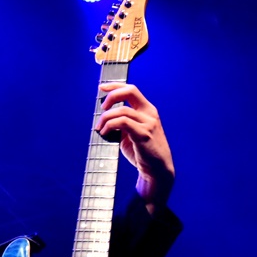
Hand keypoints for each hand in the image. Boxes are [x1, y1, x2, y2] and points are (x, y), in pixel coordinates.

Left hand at [97, 82, 174, 210]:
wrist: (156, 170)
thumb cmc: (142, 152)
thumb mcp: (130, 134)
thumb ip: (121, 124)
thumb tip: (103, 118)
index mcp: (147, 110)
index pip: (131, 90)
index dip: (115, 86)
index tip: (101, 87)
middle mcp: (149, 113)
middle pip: (130, 91)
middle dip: (112, 95)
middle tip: (102, 108)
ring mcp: (148, 123)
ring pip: (122, 110)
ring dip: (106, 118)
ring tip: (99, 128)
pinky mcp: (143, 134)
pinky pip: (122, 123)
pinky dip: (110, 125)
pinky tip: (104, 133)